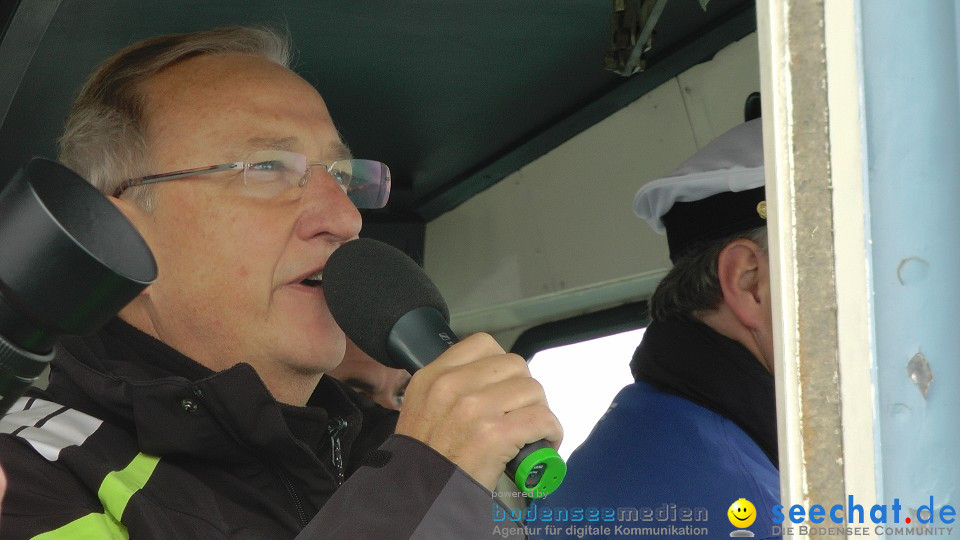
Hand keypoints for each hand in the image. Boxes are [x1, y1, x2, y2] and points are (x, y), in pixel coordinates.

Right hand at [394, 333, 562, 490]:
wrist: (417, 497)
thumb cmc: (424, 459)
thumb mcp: (422, 406)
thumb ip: (451, 386)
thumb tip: (493, 381)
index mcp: (433, 376)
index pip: (484, 344)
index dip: (503, 365)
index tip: (505, 386)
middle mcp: (452, 386)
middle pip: (514, 365)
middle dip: (524, 389)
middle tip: (520, 412)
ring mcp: (474, 409)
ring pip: (533, 390)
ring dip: (539, 411)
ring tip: (531, 430)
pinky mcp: (495, 435)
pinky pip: (542, 419)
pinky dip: (550, 432)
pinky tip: (543, 443)